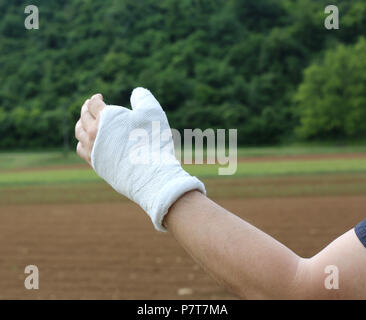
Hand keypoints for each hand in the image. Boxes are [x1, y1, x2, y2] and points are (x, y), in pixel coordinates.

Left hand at [75, 88, 205, 230]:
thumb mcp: (152, 112)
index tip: (99, 97)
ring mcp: (93, 149)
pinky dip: (82, 142)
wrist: (150, 173)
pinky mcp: (96, 164)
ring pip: (79, 133)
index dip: (95, 98)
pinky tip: (88, 142)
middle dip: (86, 109)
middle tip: (89, 106)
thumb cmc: (152, 140)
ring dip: (81, 124)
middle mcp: (94, 132)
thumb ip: (143, 97)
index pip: (93, 104)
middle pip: (83, 117)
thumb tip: (136, 92)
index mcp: (105, 117)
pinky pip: (81, 149)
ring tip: (85, 122)